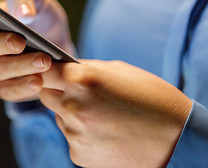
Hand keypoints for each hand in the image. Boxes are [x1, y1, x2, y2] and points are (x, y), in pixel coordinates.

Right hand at [0, 0, 71, 101]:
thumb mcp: (36, 0)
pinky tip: (39, 82)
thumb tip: (22, 13)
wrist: (57, 44)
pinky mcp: (3, 88)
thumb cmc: (39, 18)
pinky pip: (8, 90)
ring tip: (43, 61)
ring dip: (19, 66)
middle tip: (19, 42)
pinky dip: (23, 86)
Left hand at [39, 60, 191, 167]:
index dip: (45, 70)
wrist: (176, 139)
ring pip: (59, 116)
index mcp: (82, 80)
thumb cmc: (150, 98)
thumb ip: (85, 68)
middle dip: (55, 90)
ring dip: (70, 113)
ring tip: (99, 114)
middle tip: (76, 91)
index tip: (47, 70)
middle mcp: (73, 106)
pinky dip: (81, 133)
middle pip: (44, 94)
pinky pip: (70, 136)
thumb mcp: (118, 70)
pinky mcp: (78, 154)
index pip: (44, 70)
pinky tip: (103, 131)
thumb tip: (63, 66)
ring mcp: (74, 133)